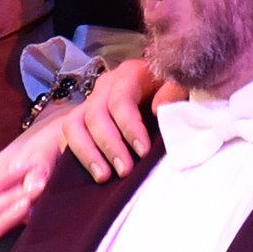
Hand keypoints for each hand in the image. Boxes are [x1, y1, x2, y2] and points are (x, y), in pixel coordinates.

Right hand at [57, 57, 173, 181]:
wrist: (167, 90)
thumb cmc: (175, 91)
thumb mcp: (183, 84)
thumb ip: (175, 90)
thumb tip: (159, 108)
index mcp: (130, 75)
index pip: (120, 100)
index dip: (130, 127)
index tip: (143, 151)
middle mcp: (106, 86)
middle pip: (95, 115)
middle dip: (109, 145)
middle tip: (124, 170)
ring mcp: (92, 101)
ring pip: (74, 124)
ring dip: (87, 153)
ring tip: (103, 177)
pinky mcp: (85, 118)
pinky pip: (69, 134)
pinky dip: (76, 153)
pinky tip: (92, 171)